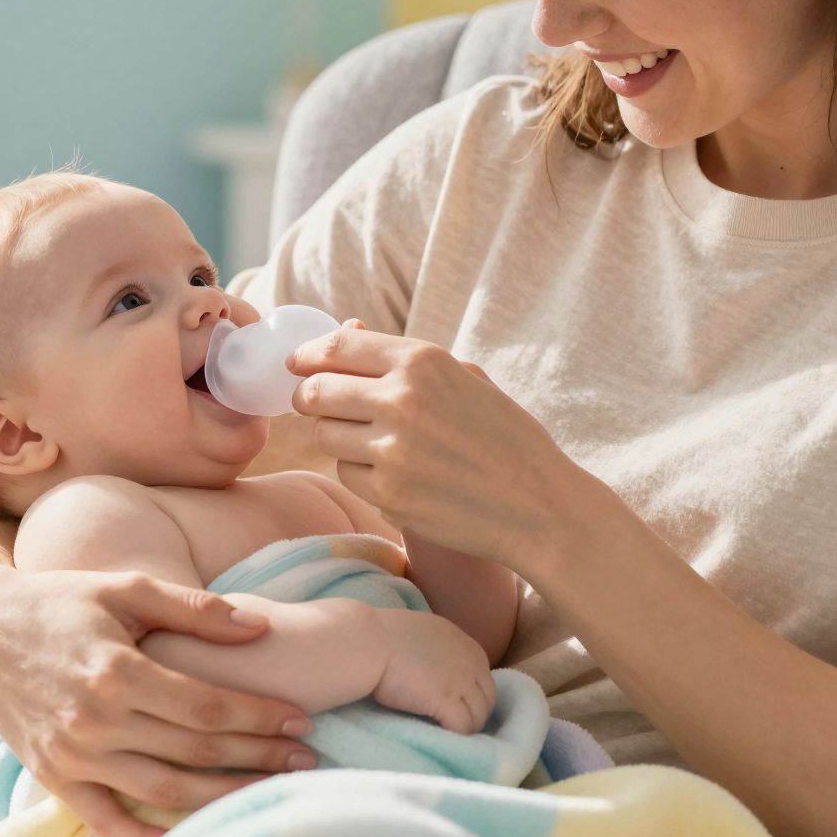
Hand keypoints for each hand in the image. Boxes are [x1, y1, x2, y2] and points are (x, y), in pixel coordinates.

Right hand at [0, 567, 317, 836]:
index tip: (301, 718)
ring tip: (270, 793)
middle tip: (306, 758)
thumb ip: (196, 608)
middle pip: (195, 751)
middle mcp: (94, 721)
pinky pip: (107, 821)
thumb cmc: (62, 601)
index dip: (259, 715)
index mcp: (116, 671)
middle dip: (257, 757)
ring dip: (223, 798)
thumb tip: (260, 629)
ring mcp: (71, 756)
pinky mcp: (53, 778)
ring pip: (163, 792)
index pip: (207, 706)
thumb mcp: (128, 589)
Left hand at [287, 321, 571, 567]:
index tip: (297, 364)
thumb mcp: (467, 380)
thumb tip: (346, 331)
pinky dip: (360, 475)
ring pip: (325, 435)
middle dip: (309, 399)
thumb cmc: (506, 439)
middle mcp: (402, 399)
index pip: (336, 347)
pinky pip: (346, 475)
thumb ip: (406, 358)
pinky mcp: (388, 494)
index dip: (306, 356)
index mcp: (423, 361)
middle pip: (315, 392)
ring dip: (338, 438)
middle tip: (317, 407)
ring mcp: (392, 449)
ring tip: (375, 445)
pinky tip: (395, 476)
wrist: (539, 505)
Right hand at [370, 608, 498, 734]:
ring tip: (445, 736)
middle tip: (453, 728)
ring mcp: (461, 681)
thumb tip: (440, 670)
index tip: (458, 709)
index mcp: (467, 646)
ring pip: (477, 717)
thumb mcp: (427, 634)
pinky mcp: (446, 699)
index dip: (472, 698)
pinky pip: (463, 727)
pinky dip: (455, 737)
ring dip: (464, 730)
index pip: (485, 681)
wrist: (368, 641)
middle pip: (487, 700)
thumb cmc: (384, 637)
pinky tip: (438, 737)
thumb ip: (442, 651)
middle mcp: (471, 662)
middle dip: (473, 716)